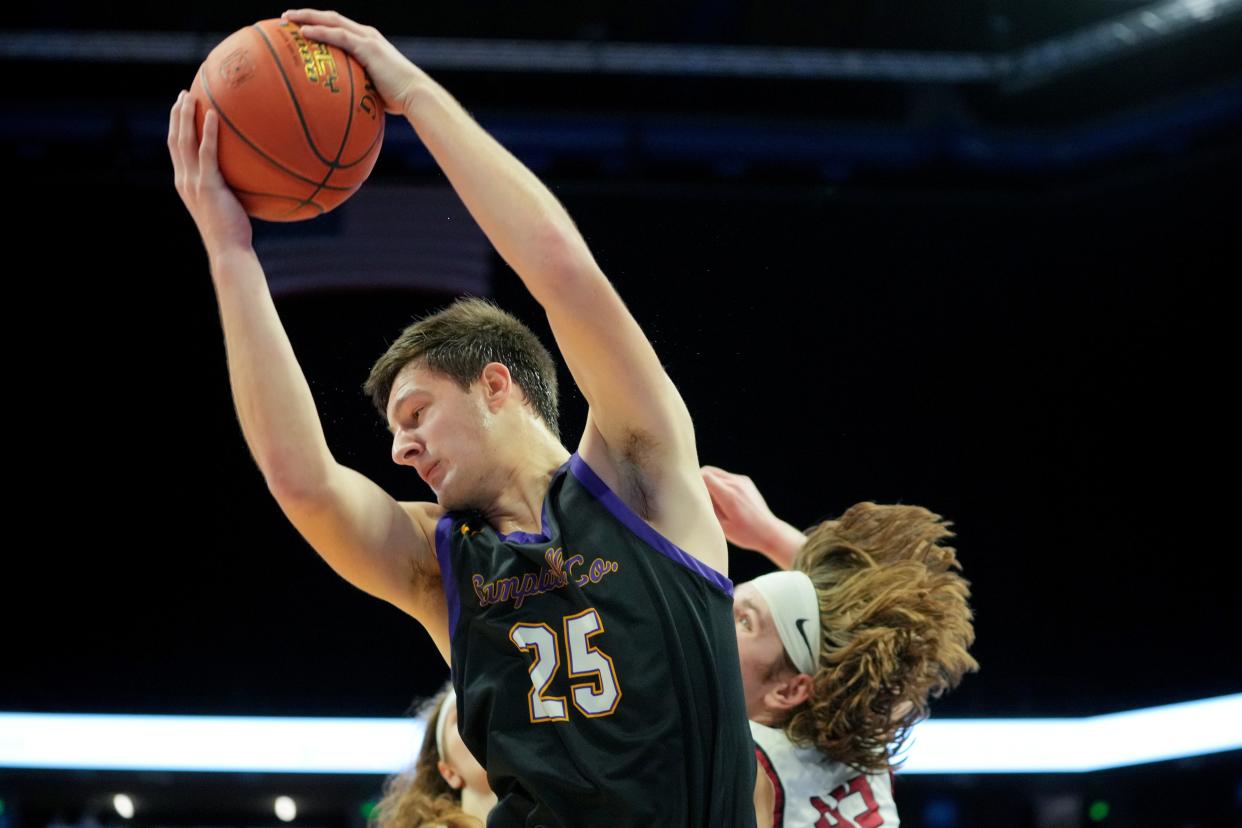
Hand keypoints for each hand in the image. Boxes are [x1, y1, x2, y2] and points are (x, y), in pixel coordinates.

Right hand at [167, 90, 252, 256]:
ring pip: (184, 141)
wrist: (229, 250)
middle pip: (174, 140)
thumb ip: (229, 187)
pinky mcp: (207, 186)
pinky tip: (213, 115)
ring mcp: (193, 182)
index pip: (176, 150)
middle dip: (176, 115)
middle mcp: (184, 180)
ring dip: (186, 116)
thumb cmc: (233, 232)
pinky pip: (206, 153)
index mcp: (186, 183)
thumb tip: (249, 172)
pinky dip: (207, 132)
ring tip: (192, 95)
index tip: (181, 109)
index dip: (175, 127)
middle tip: (183, 94)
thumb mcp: (227, 205)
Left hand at [281, 9, 423, 115]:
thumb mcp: (374, 92)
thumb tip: (342, 109)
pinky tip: (304, 33)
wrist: (416, 96)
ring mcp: (367, 39)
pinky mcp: (368, 47)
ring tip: (287, 19)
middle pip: (331, 18)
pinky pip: (339, 35)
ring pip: (332, 20)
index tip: (299, 27)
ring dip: (308, 17)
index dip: (319, 24)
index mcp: (368, 44)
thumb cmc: (398, 100)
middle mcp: (367, 36)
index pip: (339, 28)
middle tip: (286, 18)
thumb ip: (358, 92)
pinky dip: (320, 32)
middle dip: (308, 15)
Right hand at [701, 465, 805, 566]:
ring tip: (710, 499)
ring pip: (717, 472)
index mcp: (729, 495)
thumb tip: (696, 498)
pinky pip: (726, 477)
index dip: (694, 481)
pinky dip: (719, 483)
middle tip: (695, 495)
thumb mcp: (722, 527)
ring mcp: (742, 481)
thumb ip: (708, 510)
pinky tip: (722, 499)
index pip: (705, 476)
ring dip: (709, 481)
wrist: (769, 532)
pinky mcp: (746, 481)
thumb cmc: (746, 534)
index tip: (688, 491)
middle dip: (699, 480)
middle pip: (709, 471)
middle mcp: (736, 484)